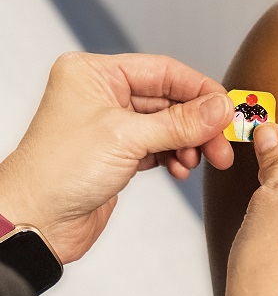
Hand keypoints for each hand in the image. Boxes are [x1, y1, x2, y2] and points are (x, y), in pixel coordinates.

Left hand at [0, 52, 234, 262]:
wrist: (34, 225)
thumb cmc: (57, 174)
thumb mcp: (127, 139)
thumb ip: (181, 122)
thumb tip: (220, 108)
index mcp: (95, 74)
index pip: (163, 71)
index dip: (199, 90)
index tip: (226, 109)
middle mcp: (101, 94)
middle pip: (169, 99)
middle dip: (198, 123)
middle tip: (221, 142)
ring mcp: (109, 124)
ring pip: (167, 124)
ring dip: (189, 142)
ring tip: (201, 160)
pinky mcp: (116, 153)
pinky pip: (158, 145)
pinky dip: (174, 155)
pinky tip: (181, 168)